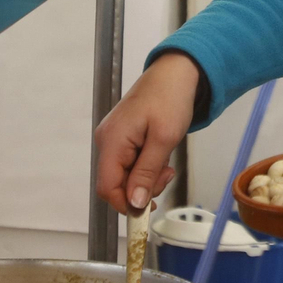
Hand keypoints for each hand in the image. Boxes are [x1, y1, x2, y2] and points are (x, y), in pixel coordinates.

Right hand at [94, 52, 198, 213]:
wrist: (176, 73)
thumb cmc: (170, 99)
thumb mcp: (164, 139)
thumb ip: (147, 173)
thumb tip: (134, 204)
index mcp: (111, 141)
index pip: (107, 187)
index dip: (126, 204)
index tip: (149, 208)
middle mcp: (107, 141)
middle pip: (115, 183)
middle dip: (141, 188)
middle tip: (166, 176)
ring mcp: (114, 138)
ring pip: (125, 175)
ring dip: (147, 177)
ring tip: (166, 163)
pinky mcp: (123, 137)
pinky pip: (130, 162)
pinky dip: (146, 166)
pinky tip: (161, 154)